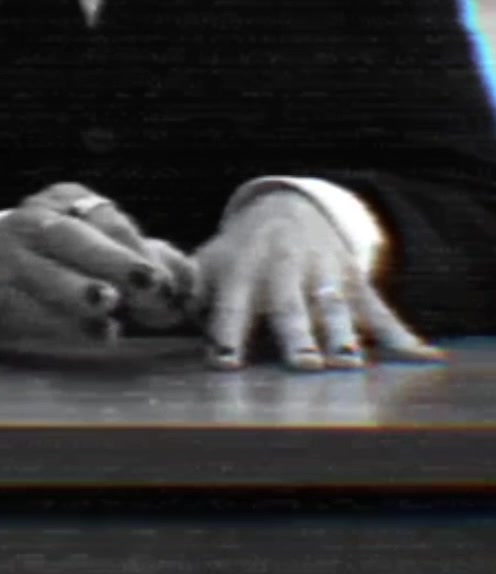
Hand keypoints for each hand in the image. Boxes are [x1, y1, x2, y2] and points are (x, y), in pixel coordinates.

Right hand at [0, 183, 197, 357]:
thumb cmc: (61, 257)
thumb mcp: (101, 244)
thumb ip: (147, 258)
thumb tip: (189, 281)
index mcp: (67, 199)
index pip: (107, 221)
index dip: (140, 250)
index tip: (167, 282)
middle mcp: (35, 220)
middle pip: (73, 238)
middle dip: (114, 262)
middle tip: (151, 285)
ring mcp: (8, 254)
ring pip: (44, 271)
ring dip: (80, 290)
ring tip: (110, 305)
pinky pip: (29, 307)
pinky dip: (65, 324)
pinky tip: (98, 334)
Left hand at [195, 191, 444, 370]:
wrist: (289, 207)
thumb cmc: (238, 252)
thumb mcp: (207, 262)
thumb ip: (185, 289)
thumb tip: (151, 306)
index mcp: (242, 272)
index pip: (232, 306)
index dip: (227, 334)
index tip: (224, 364)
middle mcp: (284, 272)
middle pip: (291, 308)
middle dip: (297, 336)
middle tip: (303, 366)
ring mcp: (324, 275)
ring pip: (335, 307)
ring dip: (344, 336)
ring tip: (351, 365)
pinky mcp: (355, 282)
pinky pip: (380, 310)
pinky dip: (402, 335)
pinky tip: (422, 358)